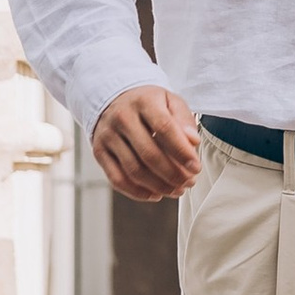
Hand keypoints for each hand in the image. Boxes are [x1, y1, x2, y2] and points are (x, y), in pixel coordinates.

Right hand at [94, 84, 202, 200]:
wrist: (115, 100)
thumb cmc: (149, 104)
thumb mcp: (170, 101)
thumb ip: (184, 120)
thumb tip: (192, 142)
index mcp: (144, 101)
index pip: (164, 128)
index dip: (182, 152)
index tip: (195, 167)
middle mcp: (122, 117)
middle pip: (149, 154)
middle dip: (172, 174)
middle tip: (189, 182)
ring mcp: (108, 135)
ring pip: (134, 170)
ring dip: (158, 186)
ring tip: (176, 190)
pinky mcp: (99, 151)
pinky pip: (117, 179)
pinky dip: (138, 192)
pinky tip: (155, 194)